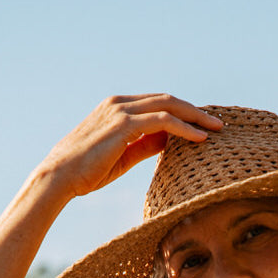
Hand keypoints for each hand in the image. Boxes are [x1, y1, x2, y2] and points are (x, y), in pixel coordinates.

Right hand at [41, 94, 222, 199]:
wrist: (60, 177)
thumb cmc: (86, 171)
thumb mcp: (122, 156)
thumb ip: (145, 145)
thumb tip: (169, 141)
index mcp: (117, 108)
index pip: (157, 103)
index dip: (182, 112)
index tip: (202, 124)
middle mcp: (119, 104)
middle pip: (167, 100)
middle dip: (194, 110)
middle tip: (218, 122)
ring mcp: (121, 112)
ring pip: (168, 106)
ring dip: (195, 116)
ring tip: (216, 128)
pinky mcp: (124, 125)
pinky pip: (162, 121)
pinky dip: (184, 128)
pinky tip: (200, 138)